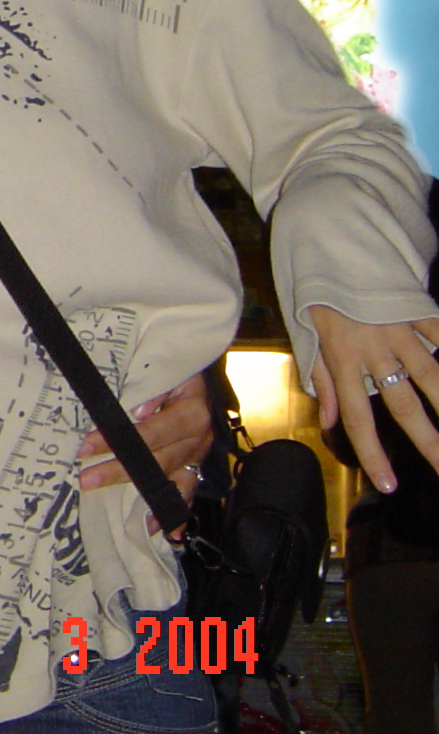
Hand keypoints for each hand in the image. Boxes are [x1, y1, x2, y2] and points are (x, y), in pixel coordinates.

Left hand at [78, 372, 214, 534]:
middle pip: (156, 461)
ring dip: (146, 499)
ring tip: (126, 519)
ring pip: (171, 481)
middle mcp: (197, 438)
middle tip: (86, 480)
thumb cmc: (177, 373)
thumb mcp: (166, 371)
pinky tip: (169, 532)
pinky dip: (178, 512)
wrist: (202, 380)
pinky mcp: (197, 465)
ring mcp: (198, 455)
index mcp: (190, 413)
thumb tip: (136, 411)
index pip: (148, 431)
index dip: (117, 440)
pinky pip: (189, 491)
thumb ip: (152, 389)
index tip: (87, 447)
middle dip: (119, 471)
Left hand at [310, 305, 438, 491]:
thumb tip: (329, 422)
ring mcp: (399, 330)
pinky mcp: (418, 310)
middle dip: (430, 443)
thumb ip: (324, 381)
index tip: (388, 486)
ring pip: (434, 375)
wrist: (328, 247)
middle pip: (404, 404)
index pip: (356, 416)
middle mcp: (372, 350)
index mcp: (341, 359)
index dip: (371, 452)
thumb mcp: (308, 338)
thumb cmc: (317, 298)